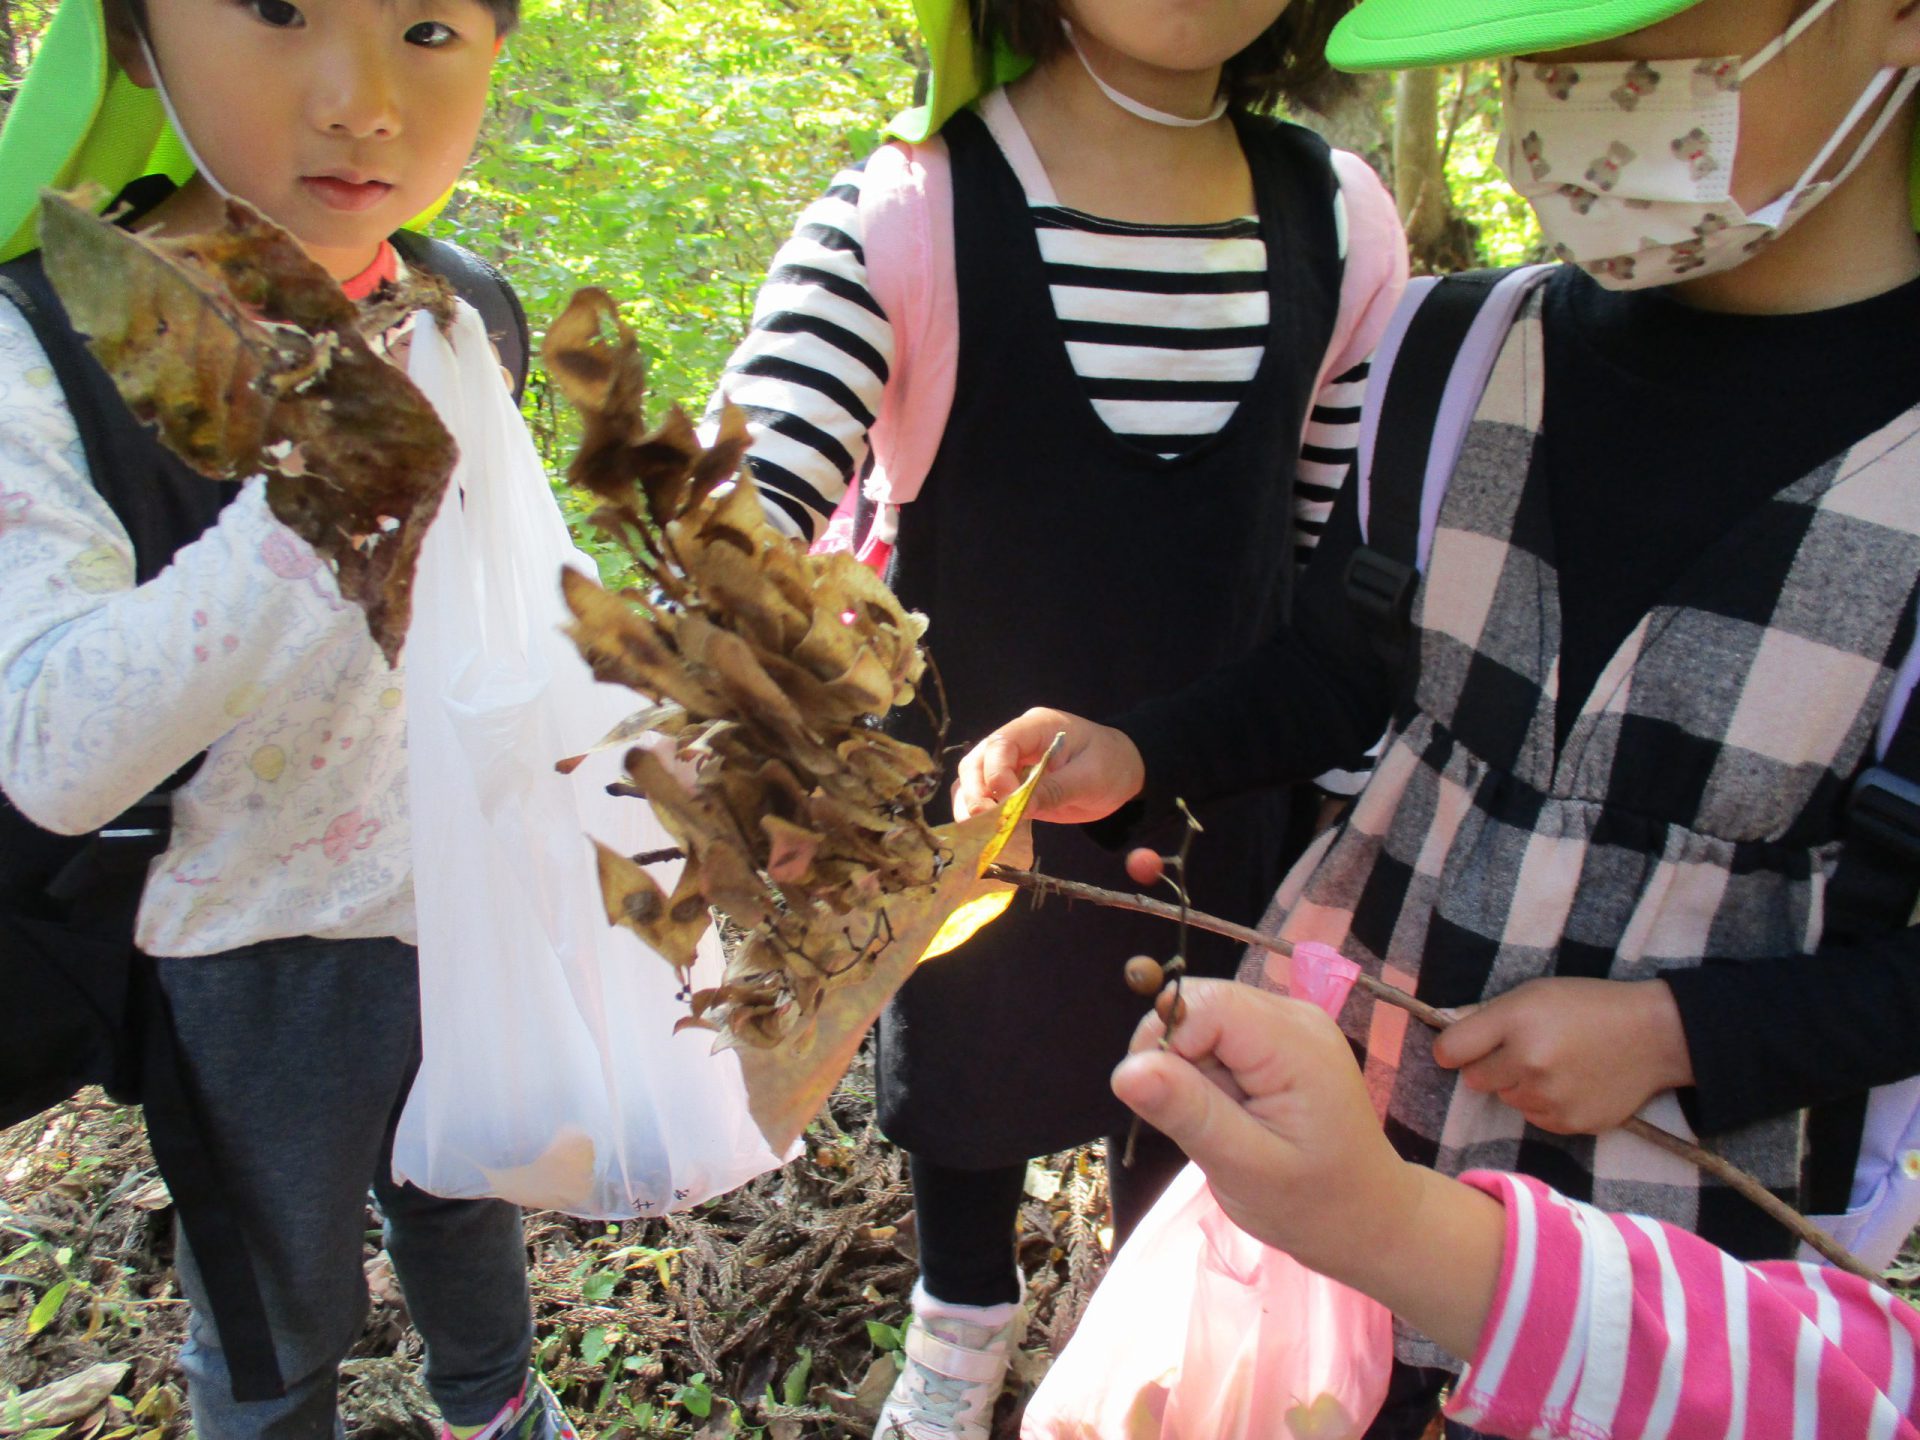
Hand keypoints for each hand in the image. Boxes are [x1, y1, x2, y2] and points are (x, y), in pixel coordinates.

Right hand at [952, 707, 1143, 823]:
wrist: (1123, 772)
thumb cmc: (1112, 766)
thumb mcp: (1091, 778)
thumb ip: (1055, 790)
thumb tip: (1019, 809)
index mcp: (1036, 727)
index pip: (999, 744)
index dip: (996, 774)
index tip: (1009, 803)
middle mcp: (1016, 742)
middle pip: (977, 761)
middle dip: (975, 792)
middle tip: (985, 821)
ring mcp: (1011, 763)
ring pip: (973, 779)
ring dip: (969, 804)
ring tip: (978, 831)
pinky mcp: (1012, 785)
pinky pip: (985, 795)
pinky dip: (979, 813)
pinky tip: (983, 833)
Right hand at [1111, 979, 1503, 1360]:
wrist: (1368, 1222)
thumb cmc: (1312, 1205)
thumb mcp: (1243, 1167)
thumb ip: (1187, 1112)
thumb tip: (1126, 1070)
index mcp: (1294, 1043)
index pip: (1202, 1003)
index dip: (1167, 1043)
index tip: (1166, 1104)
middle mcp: (1295, 1017)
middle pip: (1201, 1006)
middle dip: (1179, 1060)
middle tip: (1202, 1124)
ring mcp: (1292, 1026)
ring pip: (1206, 1021)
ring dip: (1194, 1071)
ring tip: (1223, 1124)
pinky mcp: (1282, 1042)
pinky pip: (1222, 1038)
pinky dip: (1211, 1075)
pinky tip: (1233, 1114)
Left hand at [1432, 977, 1693, 1134]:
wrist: (1653, 1035)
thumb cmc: (1589, 1006)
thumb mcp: (1535, 993)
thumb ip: (1487, 1015)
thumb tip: (1445, 1031)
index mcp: (1515, 1022)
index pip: (1450, 1050)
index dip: (1451, 1050)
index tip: (1460, 1050)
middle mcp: (1528, 1062)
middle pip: (1475, 1080)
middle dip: (1489, 1067)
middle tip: (1521, 1052)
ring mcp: (1549, 1097)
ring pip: (1507, 1099)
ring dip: (1520, 1086)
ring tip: (1555, 1065)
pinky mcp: (1568, 1123)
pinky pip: (1535, 1118)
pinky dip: (1544, 1104)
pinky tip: (1571, 1084)